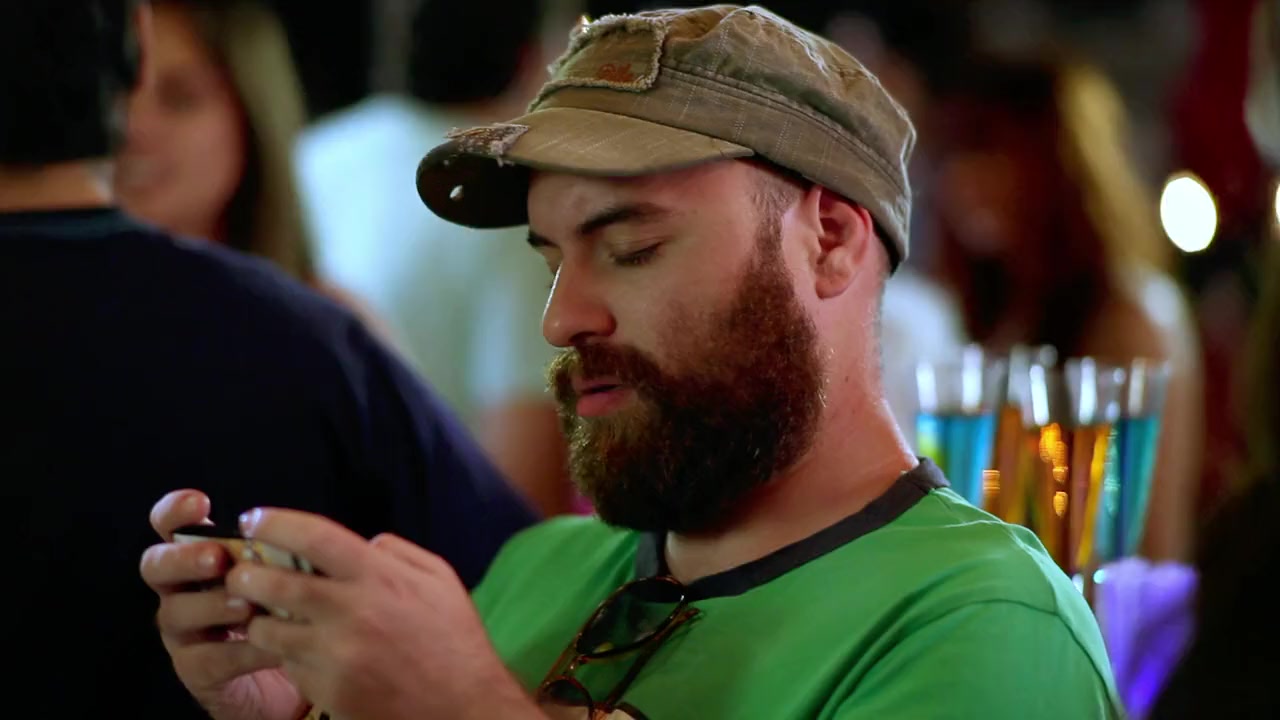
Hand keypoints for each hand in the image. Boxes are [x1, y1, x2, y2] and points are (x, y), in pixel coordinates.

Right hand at [139, 490, 306, 719]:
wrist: (292, 675)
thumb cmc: (285, 609)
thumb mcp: (288, 574)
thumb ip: (284, 551)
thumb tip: (307, 529)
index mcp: (199, 557)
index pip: (170, 526)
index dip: (175, 512)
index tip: (200, 503)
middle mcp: (181, 589)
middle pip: (156, 566)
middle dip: (184, 559)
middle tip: (218, 559)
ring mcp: (183, 631)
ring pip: (176, 612)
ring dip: (212, 605)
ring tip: (247, 606)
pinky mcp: (195, 670)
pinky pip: (206, 658)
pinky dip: (238, 651)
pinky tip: (268, 645)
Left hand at [227, 508, 538, 719]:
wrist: (462, 707)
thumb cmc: (453, 641)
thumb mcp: (440, 580)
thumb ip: (399, 553)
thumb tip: (363, 544)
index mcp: (379, 577)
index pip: (313, 536)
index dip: (275, 523)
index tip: (253, 520)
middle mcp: (352, 611)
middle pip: (274, 582)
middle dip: (246, 574)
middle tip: (239, 573)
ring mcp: (335, 654)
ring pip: (269, 629)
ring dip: (259, 620)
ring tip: (262, 616)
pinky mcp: (327, 690)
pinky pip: (289, 666)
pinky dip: (288, 656)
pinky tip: (301, 652)